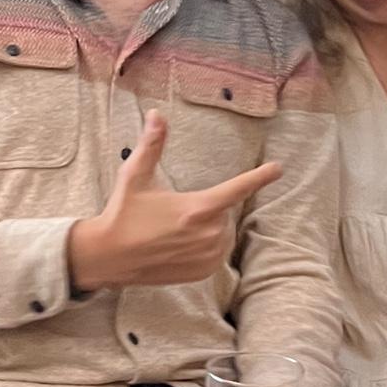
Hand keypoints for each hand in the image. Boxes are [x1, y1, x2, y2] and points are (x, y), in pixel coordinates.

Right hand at [68, 110, 281, 288]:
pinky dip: (208, 247)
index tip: (278, 169)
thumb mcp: (135, 176)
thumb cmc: (123, 213)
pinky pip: (218, 254)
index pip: (237, 189)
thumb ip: (152, 145)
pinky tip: (182, 245)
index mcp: (197, 208)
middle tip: (176, 212)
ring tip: (177, 230)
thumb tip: (157, 114)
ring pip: (224, 233)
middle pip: (226, 211)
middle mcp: (208, 234)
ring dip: (210, 227)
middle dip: (209, 207)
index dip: (260, 177)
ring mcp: (207, 256)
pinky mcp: (203, 272)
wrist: (108, 257)